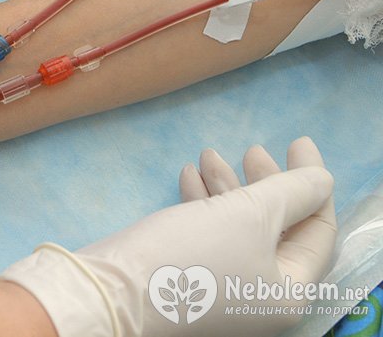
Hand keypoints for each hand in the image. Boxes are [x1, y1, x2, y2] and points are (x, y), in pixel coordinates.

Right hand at [0, 137, 337, 336]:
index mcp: (290, 290)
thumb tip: (321, 179)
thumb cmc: (192, 254)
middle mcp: (262, 295)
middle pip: (278, 227)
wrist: (114, 290)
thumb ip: (293, 192)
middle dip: (265, 183)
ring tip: (210, 152)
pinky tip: (187, 175)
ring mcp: (226, 288)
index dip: (312, 182)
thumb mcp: (249, 215)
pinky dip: (203, 203)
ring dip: (228, 187)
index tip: (297, 141)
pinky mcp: (192, 277)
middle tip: (253, 148)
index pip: (317, 230)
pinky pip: (210, 234)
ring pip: (240, 228)